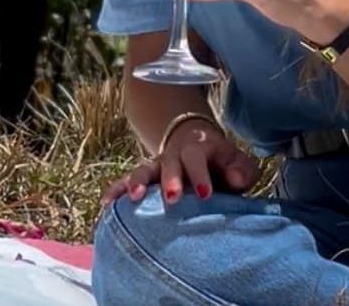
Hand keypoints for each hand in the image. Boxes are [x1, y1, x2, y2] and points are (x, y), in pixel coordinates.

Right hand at [104, 117, 259, 206]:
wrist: (197, 144)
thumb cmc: (222, 162)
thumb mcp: (237, 162)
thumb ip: (241, 170)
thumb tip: (236, 180)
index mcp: (198, 148)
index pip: (196, 157)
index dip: (200, 174)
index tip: (206, 194)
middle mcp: (174, 154)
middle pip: (168, 163)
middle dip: (169, 179)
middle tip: (172, 198)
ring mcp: (157, 166)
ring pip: (144, 170)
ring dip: (138, 182)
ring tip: (132, 198)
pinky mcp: (146, 179)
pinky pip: (128, 182)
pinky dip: (116, 190)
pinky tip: (106, 203)